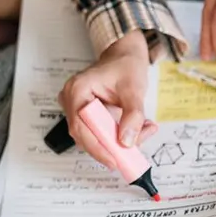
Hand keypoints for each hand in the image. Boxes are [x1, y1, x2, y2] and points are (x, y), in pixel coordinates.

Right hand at [58, 30, 157, 168]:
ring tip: (143, 131)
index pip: (81, 128)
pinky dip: (118, 135)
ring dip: (118, 141)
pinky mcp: (87, 114)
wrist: (125, 56)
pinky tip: (137, 129)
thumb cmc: (126, 66)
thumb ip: (133, 115)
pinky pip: (100, 132)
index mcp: (77, 90)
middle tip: (134, 154)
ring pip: (94, 137)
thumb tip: (127, 141)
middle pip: (86, 136)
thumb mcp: (134, 88)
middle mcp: (72, 100)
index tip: (115, 160)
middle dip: (112, 147)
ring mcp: (77, 108)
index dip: (98, 148)